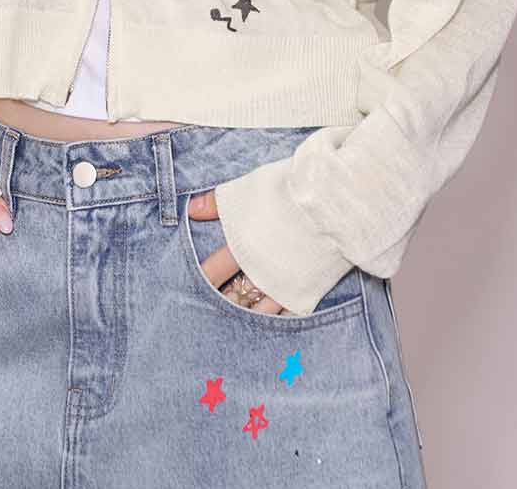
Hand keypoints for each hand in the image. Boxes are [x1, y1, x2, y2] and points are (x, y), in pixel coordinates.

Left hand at [187, 189, 294, 314]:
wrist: (330, 203)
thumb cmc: (287, 192)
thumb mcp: (247, 191)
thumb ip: (217, 203)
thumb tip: (191, 209)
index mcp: (242, 249)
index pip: (212, 272)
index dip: (201, 281)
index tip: (186, 290)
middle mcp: (260, 274)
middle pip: (233, 298)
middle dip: (222, 303)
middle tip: (206, 314)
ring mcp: (284, 287)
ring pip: (257, 312)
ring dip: (245, 315)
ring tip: (234, 323)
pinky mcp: (306, 293)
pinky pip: (285, 316)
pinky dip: (274, 321)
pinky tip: (268, 325)